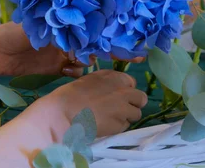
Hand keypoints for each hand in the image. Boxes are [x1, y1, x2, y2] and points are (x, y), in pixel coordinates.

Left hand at [0, 22, 86, 77]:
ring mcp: (61, 54)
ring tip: (76, 61)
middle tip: (85, 51)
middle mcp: (63, 37)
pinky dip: (75, 71)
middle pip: (85, 43)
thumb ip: (57, 28)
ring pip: (82, 58)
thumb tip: (76, 28)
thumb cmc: (13, 32)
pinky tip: (67, 70)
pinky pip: (73, 71)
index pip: (80, 26)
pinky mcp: (56, 69)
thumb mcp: (36, 26)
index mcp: (59, 23)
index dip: (88, 32)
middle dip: (89, 47)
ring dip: (84, 60)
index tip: (89, 37)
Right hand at [29, 70, 147, 137]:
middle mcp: (123, 90)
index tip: (118, 96)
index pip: (132, 82)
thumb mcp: (89, 80)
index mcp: (114, 77)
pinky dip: (117, 127)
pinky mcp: (120, 124)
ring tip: (111, 119)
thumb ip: (105, 82)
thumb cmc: (70, 95)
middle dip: (133, 104)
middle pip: (141, 98)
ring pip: (136, 114)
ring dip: (126, 117)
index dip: (126, 91)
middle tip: (121, 110)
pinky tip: (105, 126)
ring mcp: (124, 108)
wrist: (63, 112)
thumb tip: (114, 88)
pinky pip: (124, 126)